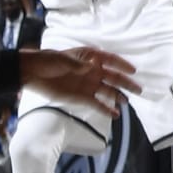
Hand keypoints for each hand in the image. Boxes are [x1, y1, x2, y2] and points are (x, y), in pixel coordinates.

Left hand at [20, 45, 136, 114]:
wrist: (33, 73)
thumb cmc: (49, 61)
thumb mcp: (63, 60)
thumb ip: (77, 64)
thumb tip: (89, 67)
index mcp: (90, 57)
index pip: (110, 60)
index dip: (122, 65)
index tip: (132, 71)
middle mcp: (92, 71)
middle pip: (113, 77)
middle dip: (126, 83)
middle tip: (138, 90)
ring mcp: (88, 84)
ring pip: (107, 91)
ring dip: (117, 96)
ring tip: (126, 103)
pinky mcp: (81, 97)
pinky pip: (96, 104)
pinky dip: (105, 109)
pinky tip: (115, 115)